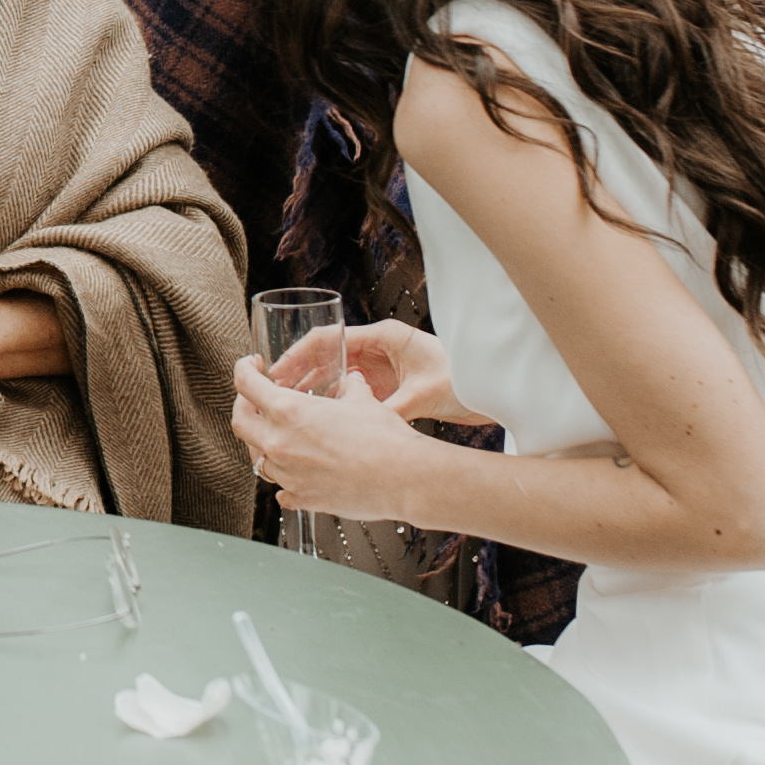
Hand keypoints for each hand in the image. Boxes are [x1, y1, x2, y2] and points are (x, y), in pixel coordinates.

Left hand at [230, 352, 439, 523]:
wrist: (403, 477)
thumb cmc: (384, 438)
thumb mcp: (362, 399)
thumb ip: (348, 387)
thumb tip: (351, 381)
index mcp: (289, 411)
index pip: (245, 383)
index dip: (244, 369)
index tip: (250, 366)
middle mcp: (280, 443)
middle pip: (240, 421)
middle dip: (244, 406)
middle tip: (256, 399)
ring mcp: (287, 474)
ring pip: (258, 457)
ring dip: (265, 443)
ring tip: (282, 435)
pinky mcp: (301, 498)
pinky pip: (281, 489)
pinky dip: (285, 479)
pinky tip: (298, 472)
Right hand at [277, 320, 484, 427]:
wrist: (490, 389)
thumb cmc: (463, 382)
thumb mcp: (423, 395)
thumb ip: (391, 408)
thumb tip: (363, 427)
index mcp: (384, 337)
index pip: (330, 338)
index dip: (299, 354)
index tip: (278, 371)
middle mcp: (379, 347)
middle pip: (327, 354)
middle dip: (299, 372)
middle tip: (274, 392)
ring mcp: (381, 365)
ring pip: (336, 372)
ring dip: (313, 387)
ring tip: (288, 406)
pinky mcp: (387, 383)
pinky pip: (351, 389)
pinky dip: (333, 399)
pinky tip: (319, 415)